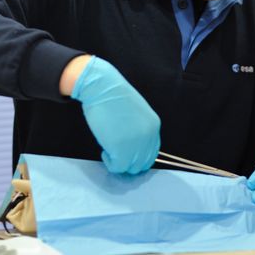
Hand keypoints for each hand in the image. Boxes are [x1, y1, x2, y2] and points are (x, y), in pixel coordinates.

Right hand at [70, 56, 160, 173]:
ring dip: (120, 163)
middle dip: (129, 162)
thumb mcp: (136, 112)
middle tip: (116, 155)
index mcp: (153, 126)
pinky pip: (117, 167)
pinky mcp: (121, 150)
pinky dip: (110, 163)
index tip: (126, 154)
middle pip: (143, 163)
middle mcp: (149, 137)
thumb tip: (131, 143)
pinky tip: (104, 151)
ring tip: (109, 150)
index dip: (138, 156)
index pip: (151, 152)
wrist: (101, 87)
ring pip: (131, 167)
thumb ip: (138, 128)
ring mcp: (136, 144)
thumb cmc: (113, 96)